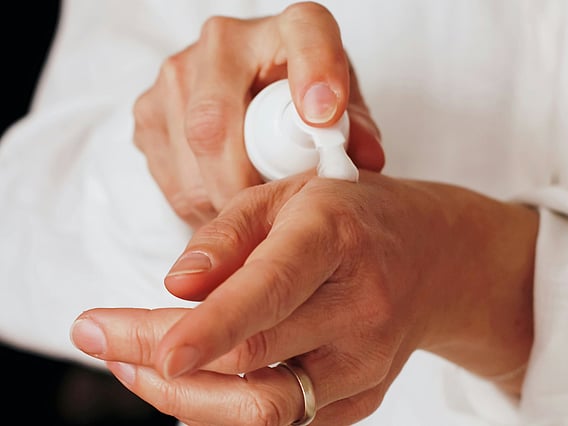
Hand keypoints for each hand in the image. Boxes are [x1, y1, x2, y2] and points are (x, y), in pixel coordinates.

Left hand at [72, 171, 538, 424]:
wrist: (435, 258)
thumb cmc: (354, 216)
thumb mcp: (289, 195)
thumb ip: (228, 237)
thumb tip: (175, 286)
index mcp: (334, 239)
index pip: (271, 290)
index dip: (211, 328)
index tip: (154, 352)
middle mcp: (358, 308)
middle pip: (252, 362)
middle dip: (160, 361)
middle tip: (101, 337)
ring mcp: (365, 363)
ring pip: (266, 410)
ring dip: (185, 398)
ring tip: (133, 362)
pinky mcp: (363, 398)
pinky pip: (286, 422)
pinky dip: (225, 409)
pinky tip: (193, 381)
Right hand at [133, 2, 383, 228]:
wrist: (249, 92)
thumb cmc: (304, 102)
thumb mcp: (342, 111)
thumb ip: (356, 132)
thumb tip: (365, 159)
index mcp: (291, 28)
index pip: (306, 36)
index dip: (315, 74)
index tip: (323, 116)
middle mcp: (224, 41)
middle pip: (216, 122)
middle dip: (242, 184)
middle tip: (268, 216)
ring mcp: (177, 73)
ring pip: (189, 155)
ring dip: (220, 199)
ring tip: (250, 212)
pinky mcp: (149, 110)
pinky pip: (169, 174)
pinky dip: (198, 201)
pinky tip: (224, 199)